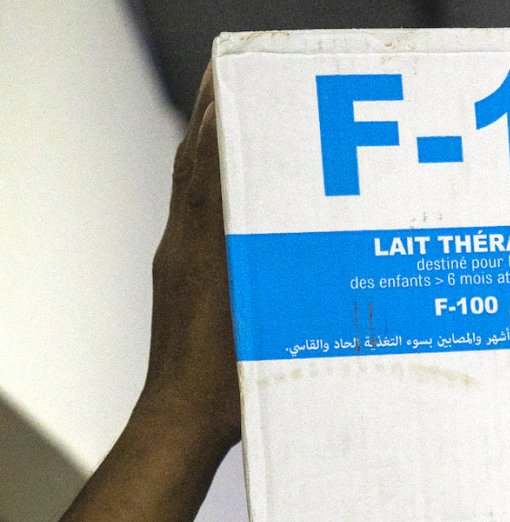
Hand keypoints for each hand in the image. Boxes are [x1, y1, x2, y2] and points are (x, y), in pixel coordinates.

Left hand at [138, 65, 239, 447]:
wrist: (182, 421)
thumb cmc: (230, 385)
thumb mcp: (269, 321)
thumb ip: (277, 270)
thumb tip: (296, 229)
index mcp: (206, 246)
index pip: (209, 161)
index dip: (223, 115)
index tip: (239, 78)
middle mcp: (185, 244)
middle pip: (195, 161)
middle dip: (215, 117)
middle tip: (238, 80)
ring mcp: (179, 261)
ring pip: (192, 188)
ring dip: (211, 148)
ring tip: (237, 117)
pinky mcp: (180, 281)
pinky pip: (194, 219)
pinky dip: (211, 190)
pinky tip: (236, 188)